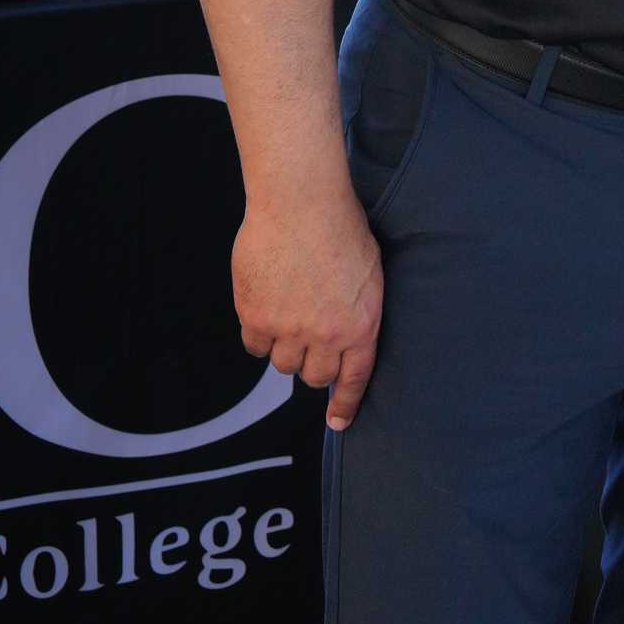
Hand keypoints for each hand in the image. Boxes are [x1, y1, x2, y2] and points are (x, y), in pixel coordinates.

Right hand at [233, 189, 384, 431]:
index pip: (354, 378)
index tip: (337, 422)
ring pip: (282, 363)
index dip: (345, 404)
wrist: (300, 201)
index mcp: (361, 324)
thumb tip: (344, 331)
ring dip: (284, 346)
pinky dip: (258, 332)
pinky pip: (254, 345)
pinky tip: (265, 304)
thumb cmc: (338, 224)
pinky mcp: (256, 317)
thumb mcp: (368, 271)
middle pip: (314, 376)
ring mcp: (289, 329)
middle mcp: (326, 335)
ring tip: (287, 310)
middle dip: (312, 363)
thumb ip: (357, 310)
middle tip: (308, 338)